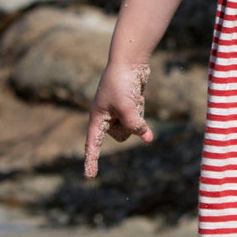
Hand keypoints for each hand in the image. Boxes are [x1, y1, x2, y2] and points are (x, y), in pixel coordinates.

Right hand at [83, 61, 153, 177]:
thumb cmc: (121, 82)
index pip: (93, 143)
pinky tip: (138, 96)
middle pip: (121, 135)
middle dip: (129, 125)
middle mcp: (105, 116)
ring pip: (131, 127)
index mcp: (98, 117)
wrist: (129, 60)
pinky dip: (140, 110)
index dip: (91, 159)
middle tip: (129, 106)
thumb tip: (148, 138)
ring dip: (136, 116)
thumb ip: (135, 124)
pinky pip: (137, 117)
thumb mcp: (127, 106)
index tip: (89, 176)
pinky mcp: (128, 105)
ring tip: (133, 97)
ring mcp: (117, 111)